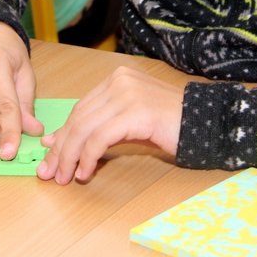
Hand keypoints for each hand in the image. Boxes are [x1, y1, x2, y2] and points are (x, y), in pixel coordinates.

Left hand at [36, 67, 182, 184]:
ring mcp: (128, 94)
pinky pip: (100, 138)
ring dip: (70, 157)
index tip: (50, 156)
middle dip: (61, 149)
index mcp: (117, 79)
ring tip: (65, 178)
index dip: (63, 135)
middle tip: (49, 173)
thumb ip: (99, 128)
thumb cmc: (170, 126)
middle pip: (79, 118)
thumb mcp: (130, 124)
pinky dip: (88, 158)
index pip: (80, 109)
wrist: (207, 123)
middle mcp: (119, 81)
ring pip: (84, 128)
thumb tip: (60, 142)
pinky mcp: (136, 112)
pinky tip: (86, 172)